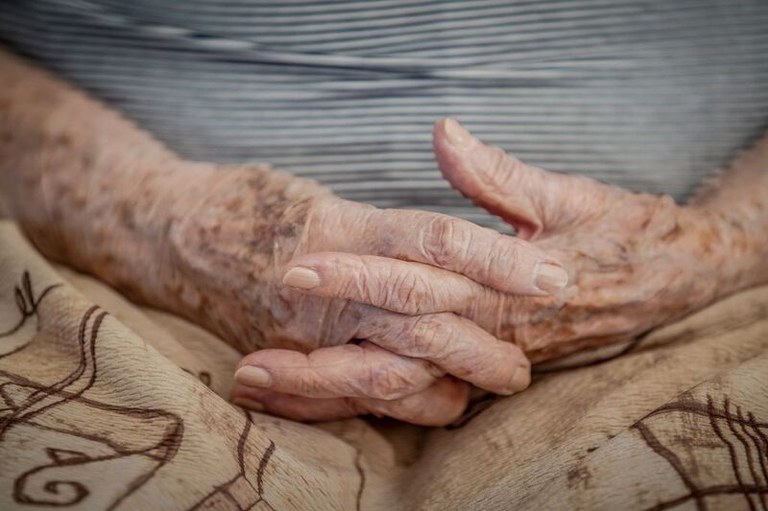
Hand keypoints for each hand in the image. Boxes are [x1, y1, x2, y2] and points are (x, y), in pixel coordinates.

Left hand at [239, 119, 742, 421]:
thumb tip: (444, 136)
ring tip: (261, 392)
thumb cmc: (621, 235)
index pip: (417, 287)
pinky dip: (359, 403)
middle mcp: (491, 338)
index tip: (296, 271)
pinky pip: (416, 400)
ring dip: (328, 394)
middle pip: (392, 355)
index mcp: (506, 291)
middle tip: (249, 358)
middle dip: (320, 360)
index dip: (355, 279)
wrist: (672, 282)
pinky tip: (309, 403)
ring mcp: (486, 363)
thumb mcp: (566, 198)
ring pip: (397, 391)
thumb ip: (498, 177)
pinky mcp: (485, 373)